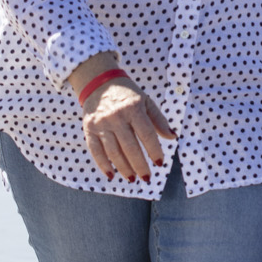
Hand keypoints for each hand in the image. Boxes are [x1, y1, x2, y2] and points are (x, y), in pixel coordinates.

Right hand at [68, 63, 176, 182]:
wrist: (99, 83)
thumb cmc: (127, 95)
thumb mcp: (145, 102)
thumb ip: (159, 120)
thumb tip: (172, 137)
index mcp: (133, 108)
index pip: (146, 134)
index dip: (154, 150)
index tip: (159, 163)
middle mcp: (116, 116)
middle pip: (130, 147)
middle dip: (140, 165)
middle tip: (147, 177)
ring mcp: (101, 124)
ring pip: (113, 152)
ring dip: (124, 168)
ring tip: (132, 178)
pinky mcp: (88, 129)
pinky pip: (95, 151)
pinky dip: (103, 165)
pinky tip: (112, 175)